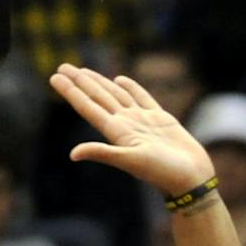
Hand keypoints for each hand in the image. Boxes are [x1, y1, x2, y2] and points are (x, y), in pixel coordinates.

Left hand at [50, 63, 214, 198]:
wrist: (191, 179)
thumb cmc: (163, 173)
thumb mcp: (131, 162)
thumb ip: (103, 153)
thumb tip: (73, 154)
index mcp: (117, 132)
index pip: (88, 107)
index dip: (71, 91)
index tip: (54, 77)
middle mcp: (126, 124)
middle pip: (98, 97)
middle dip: (80, 82)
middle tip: (62, 67)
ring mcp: (143, 121)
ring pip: (117, 95)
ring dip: (99, 83)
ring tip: (84, 71)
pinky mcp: (161, 120)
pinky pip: (142, 98)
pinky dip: (131, 88)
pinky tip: (120, 80)